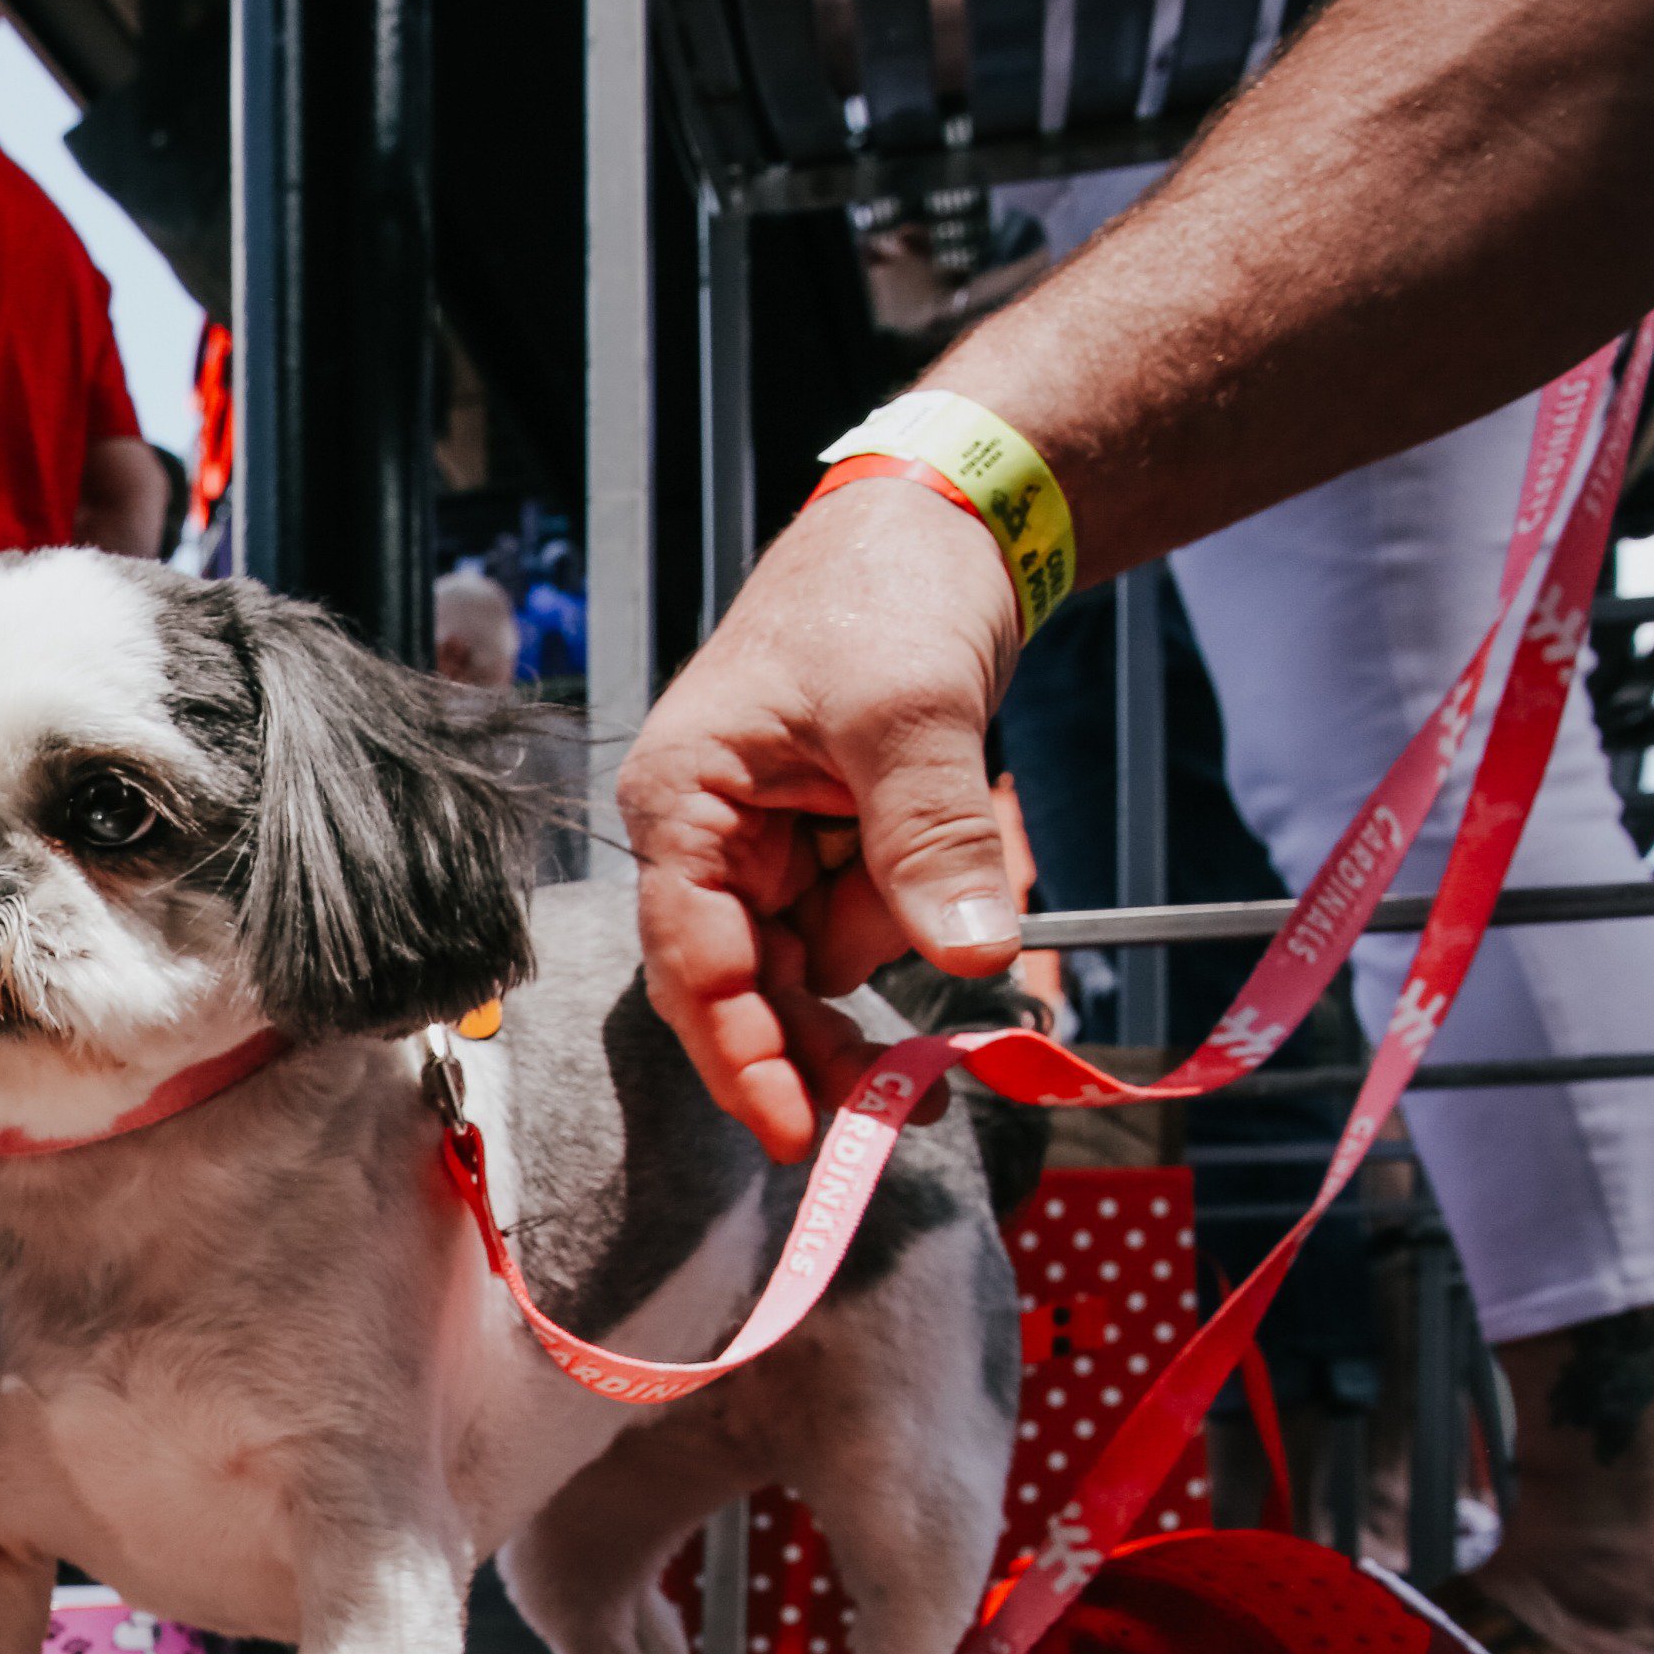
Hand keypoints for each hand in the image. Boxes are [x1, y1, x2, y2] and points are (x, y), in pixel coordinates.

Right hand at [620, 478, 1031, 1158]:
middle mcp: (707, 838)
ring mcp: (764, 848)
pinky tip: (953, 913)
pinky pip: (857, 930)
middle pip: (742, 985)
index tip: (794, 1129)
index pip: (693, 958)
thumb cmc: (884, 592)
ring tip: (962, 928)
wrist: (937, 524)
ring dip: (879, 976)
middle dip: (812, 1046)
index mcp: (684, 802)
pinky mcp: (820, 849)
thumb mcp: (911, 714)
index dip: (739, 1051)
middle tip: (901, 1108)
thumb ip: (931, 838)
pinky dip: (905, 936)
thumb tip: (969, 955)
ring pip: (808, 968)